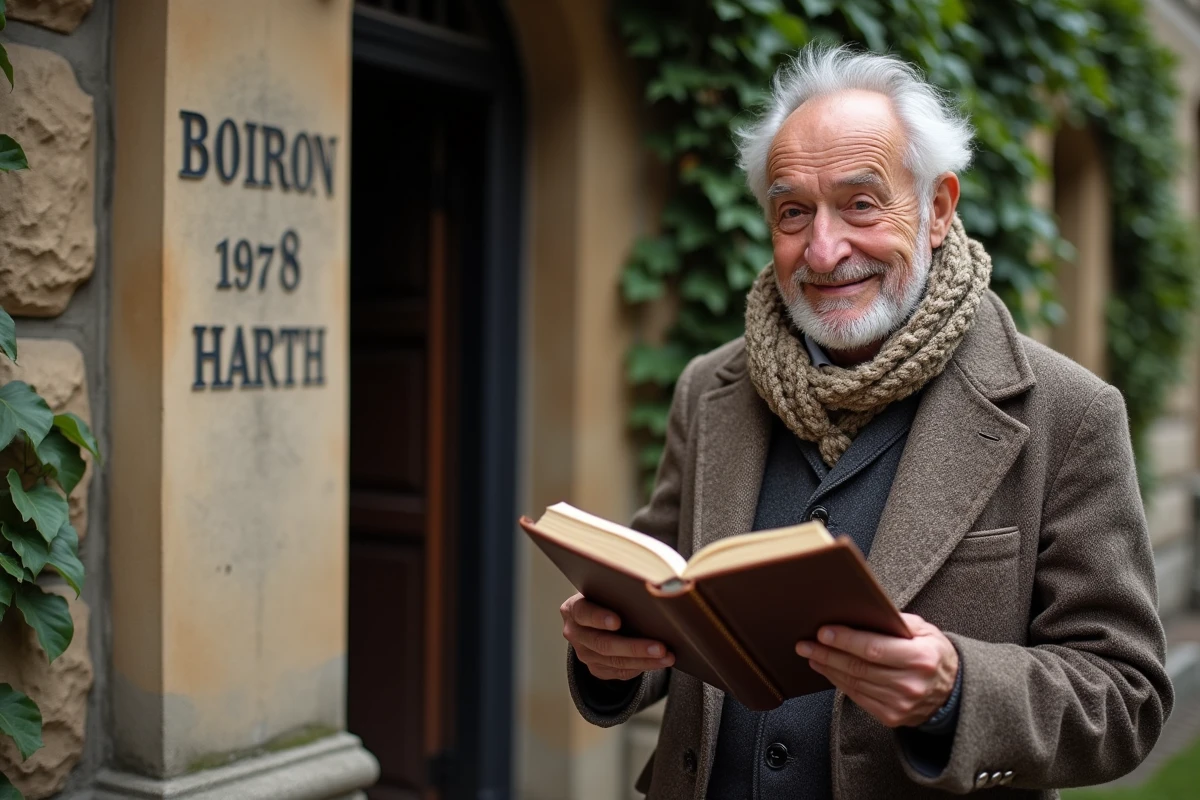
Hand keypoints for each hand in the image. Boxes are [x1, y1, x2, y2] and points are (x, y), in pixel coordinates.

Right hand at [560, 593, 674, 680]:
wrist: (596, 619)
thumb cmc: (607, 597)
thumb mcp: (605, 590)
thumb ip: (618, 591)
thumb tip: (651, 590)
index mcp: (573, 609)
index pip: (583, 613)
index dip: (599, 617)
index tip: (617, 621)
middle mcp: (575, 633)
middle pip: (603, 643)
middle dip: (634, 647)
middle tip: (660, 647)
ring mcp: (584, 654)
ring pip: (615, 661)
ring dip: (644, 660)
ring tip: (667, 656)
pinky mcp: (596, 668)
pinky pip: (620, 671)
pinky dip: (642, 667)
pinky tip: (659, 662)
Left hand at [796, 612, 957, 727]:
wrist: (952, 693)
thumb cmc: (934, 654)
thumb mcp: (925, 631)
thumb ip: (897, 621)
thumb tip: (864, 612)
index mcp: (921, 658)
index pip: (874, 649)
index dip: (846, 640)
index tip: (823, 632)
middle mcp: (910, 684)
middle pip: (859, 668)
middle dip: (827, 654)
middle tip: (805, 643)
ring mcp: (900, 704)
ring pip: (854, 684)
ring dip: (828, 668)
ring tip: (811, 654)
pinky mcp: (891, 716)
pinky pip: (857, 697)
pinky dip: (839, 683)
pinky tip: (827, 670)